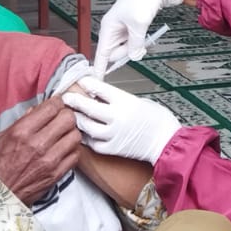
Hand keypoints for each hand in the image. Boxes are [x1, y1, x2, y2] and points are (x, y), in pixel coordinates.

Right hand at [0, 97, 81, 204]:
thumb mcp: (1, 137)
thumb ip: (22, 121)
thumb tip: (38, 109)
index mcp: (22, 132)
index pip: (51, 108)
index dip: (56, 102)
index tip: (56, 104)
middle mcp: (38, 144)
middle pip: (68, 119)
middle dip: (65, 115)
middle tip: (60, 119)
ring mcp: (50, 160)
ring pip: (75, 135)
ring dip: (70, 133)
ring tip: (62, 135)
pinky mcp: (57, 174)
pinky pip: (76, 155)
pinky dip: (71, 150)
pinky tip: (63, 150)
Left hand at [63, 80, 181, 164]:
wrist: (166, 141)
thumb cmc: (157, 119)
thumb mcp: (139, 101)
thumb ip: (119, 100)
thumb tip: (101, 96)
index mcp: (125, 102)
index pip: (100, 89)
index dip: (86, 83)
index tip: (78, 81)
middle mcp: (117, 117)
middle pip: (88, 107)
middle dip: (74, 101)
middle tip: (65, 97)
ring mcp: (113, 134)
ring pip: (87, 127)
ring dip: (78, 120)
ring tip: (71, 115)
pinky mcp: (113, 149)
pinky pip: (93, 143)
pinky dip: (86, 138)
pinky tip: (83, 133)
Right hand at [91, 0, 181, 77]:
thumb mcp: (138, 25)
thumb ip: (134, 45)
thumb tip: (134, 56)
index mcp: (108, 28)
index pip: (101, 54)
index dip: (99, 69)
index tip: (95, 82)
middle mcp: (112, 29)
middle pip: (115, 53)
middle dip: (126, 52)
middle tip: (137, 38)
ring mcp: (122, 28)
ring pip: (126, 48)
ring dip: (135, 46)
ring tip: (142, 30)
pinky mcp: (132, 26)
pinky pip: (133, 41)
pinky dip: (139, 41)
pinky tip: (144, 32)